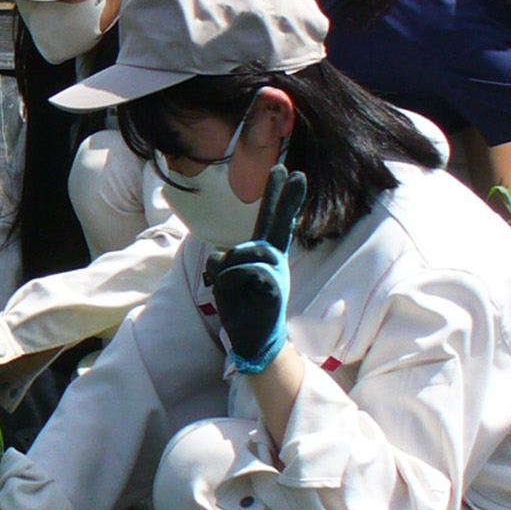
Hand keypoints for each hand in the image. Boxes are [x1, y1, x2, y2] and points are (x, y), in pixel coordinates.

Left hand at [211, 167, 305, 374]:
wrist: (254, 338)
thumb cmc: (243, 305)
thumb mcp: (228, 278)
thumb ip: (224, 260)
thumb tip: (218, 254)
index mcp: (266, 254)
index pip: (272, 220)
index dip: (280, 196)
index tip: (289, 171)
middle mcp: (273, 258)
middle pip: (273, 223)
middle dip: (281, 196)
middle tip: (292, 170)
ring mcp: (275, 271)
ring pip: (239, 254)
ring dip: (227, 272)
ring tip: (237, 292)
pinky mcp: (274, 287)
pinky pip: (245, 273)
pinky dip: (234, 284)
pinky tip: (246, 299)